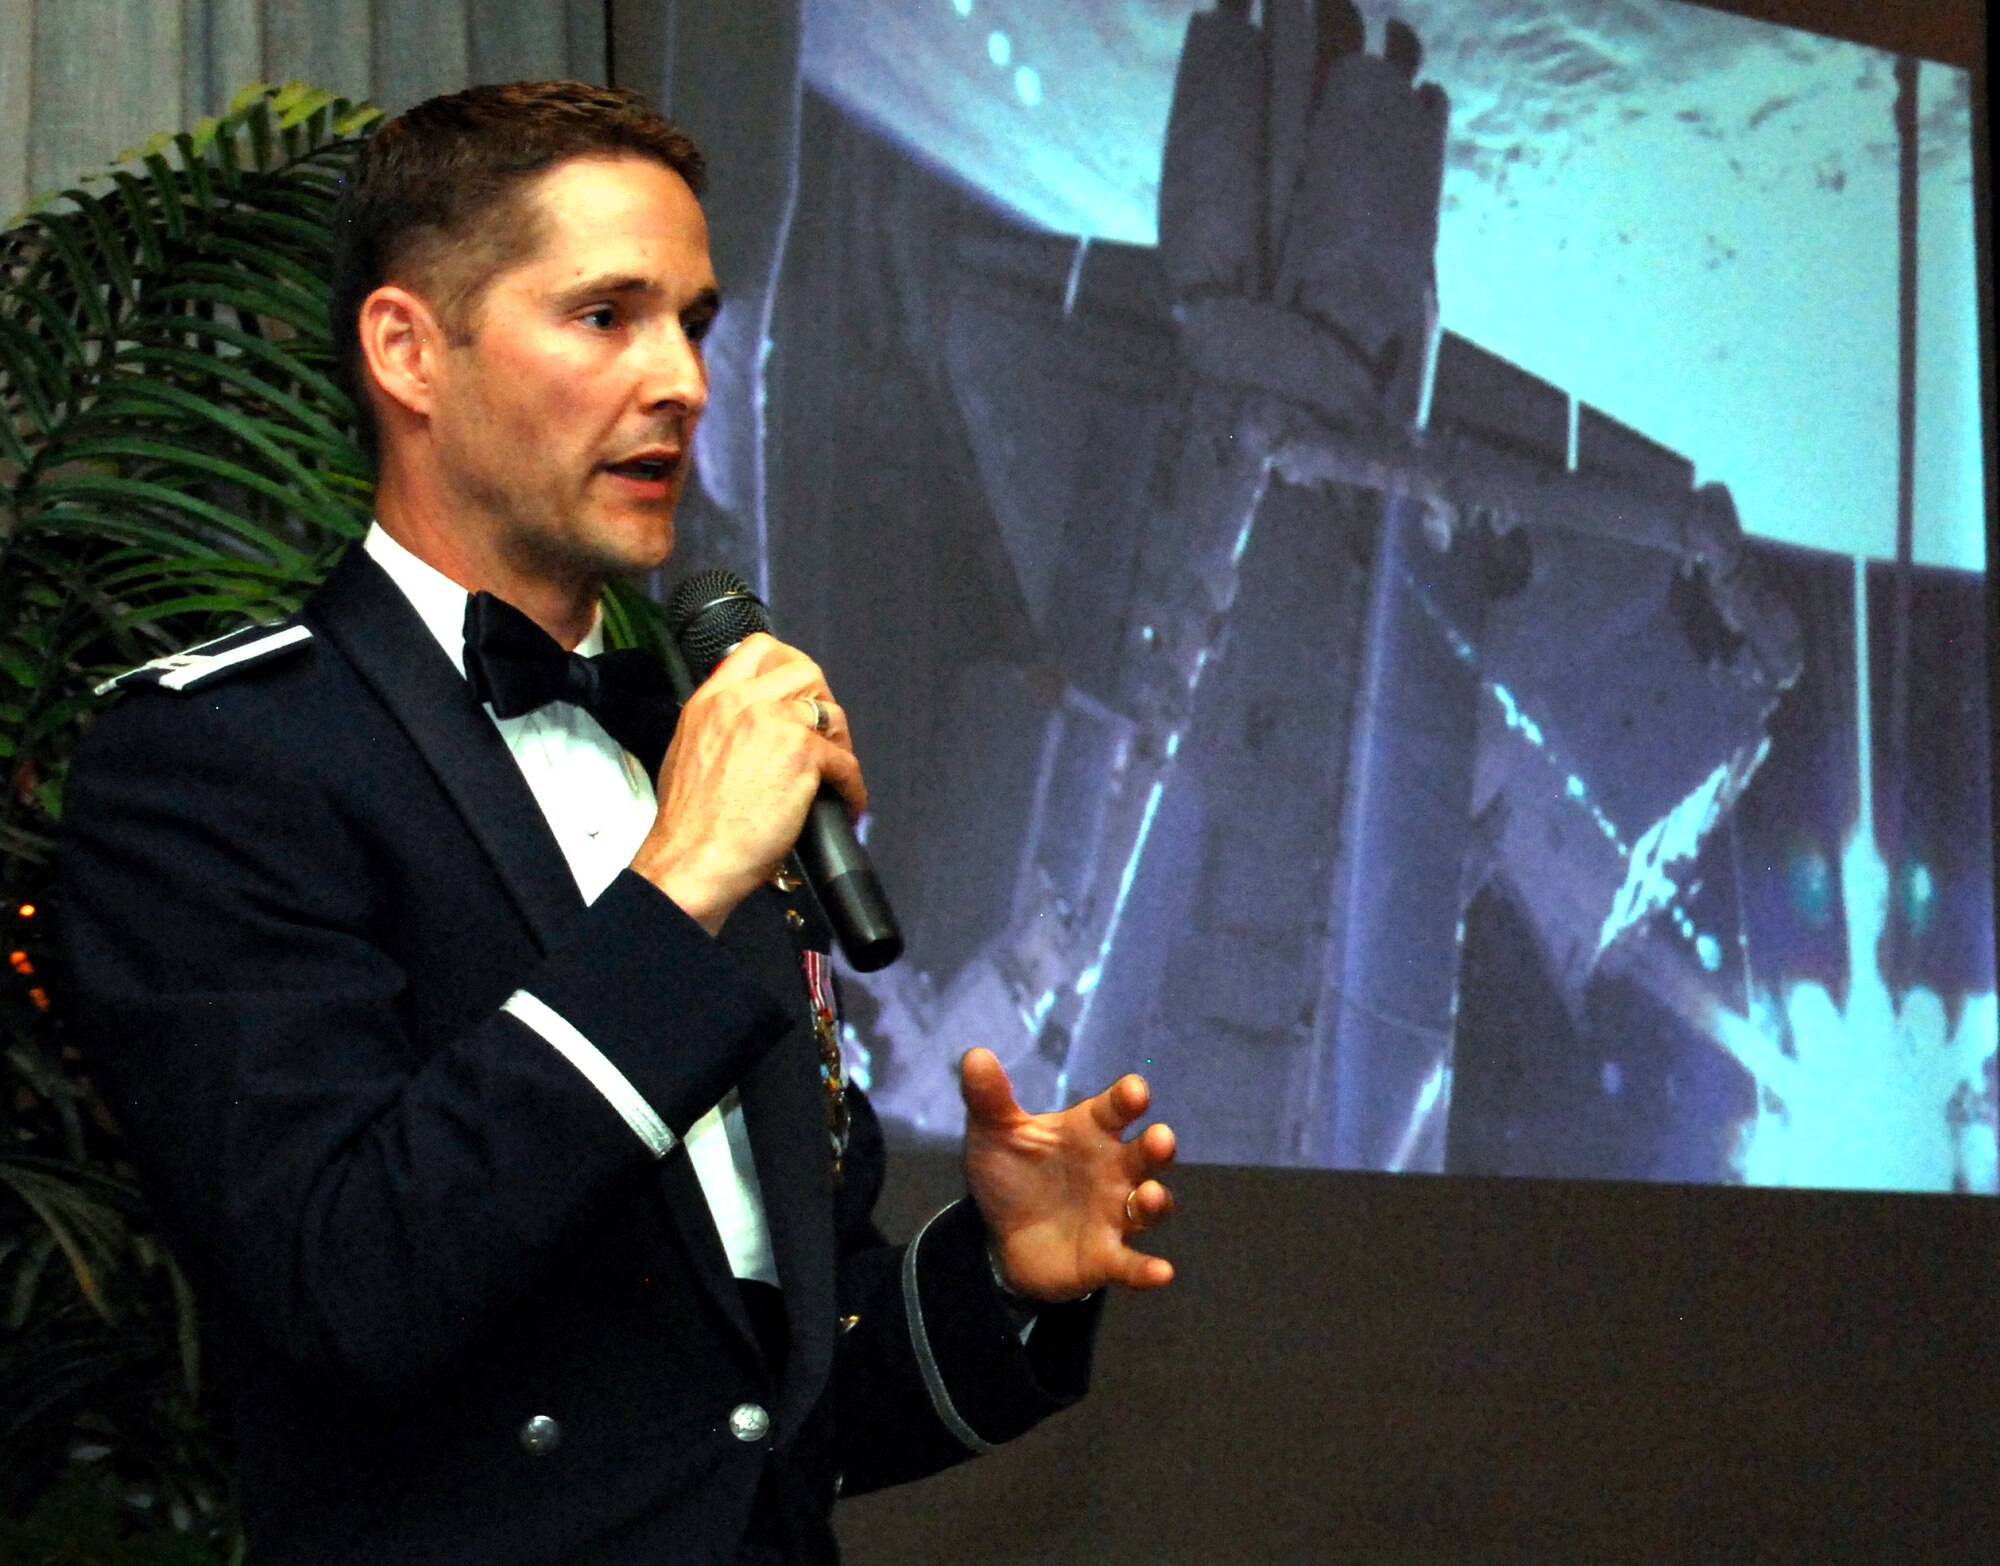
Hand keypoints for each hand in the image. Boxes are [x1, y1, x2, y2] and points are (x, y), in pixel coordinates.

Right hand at [630, 633, 865, 932]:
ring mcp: (774, 724)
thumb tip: (750, 727)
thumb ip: (720, 726)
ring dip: (841, 742)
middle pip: (806, 671)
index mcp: (712, 700)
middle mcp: (743, 702)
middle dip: (822, 700)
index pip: (759, 648)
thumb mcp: (688, 751)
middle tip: (824, 733)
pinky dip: (852, 785)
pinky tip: (847, 803)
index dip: (789, 663)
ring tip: (837, 770)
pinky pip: (846, 761)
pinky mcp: (802, 755)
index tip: (800, 687)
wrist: (692, 858)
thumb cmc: (689, 823)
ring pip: (831, 711)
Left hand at [960, 1047, 1175, 1302]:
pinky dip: (1148, 1270)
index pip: (1116, 1109)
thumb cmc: (1013, 1174)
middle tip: (1159, 1139)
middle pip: (1146, 1154)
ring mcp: (1114, 1214)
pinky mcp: (1106, 1257)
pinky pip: (1132, 1263)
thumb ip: (989, 1098)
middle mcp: (1113, 1169)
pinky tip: (1161, 1274)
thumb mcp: (994, 1134)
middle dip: (1157, 1147)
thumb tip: (974, 1055)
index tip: (1135, 1091)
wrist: (1000, 1237)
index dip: (1128, 1099)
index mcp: (1090, 1131)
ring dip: (1155, 1201)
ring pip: (1149, 1205)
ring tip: (1147, 1196)